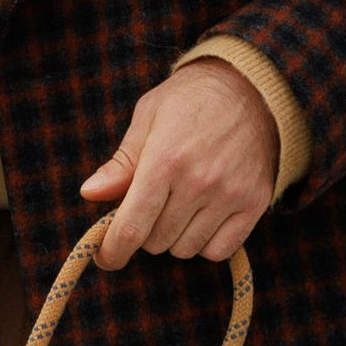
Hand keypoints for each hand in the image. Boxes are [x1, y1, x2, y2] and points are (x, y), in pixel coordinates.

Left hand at [79, 59, 277, 270]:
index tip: (104, 258)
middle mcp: (199, 182)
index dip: (112, 251)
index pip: (131, 226)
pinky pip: (218, 250)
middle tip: (151, 205)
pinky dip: (205, 243)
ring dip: (175, 236)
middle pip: (156, 242)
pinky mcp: (255, 203)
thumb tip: (90, 194)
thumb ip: (121, 163)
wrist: (251, 88)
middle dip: (145, 230)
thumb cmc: (190, 100)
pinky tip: (202, 217)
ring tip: (179, 204)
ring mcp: (230, 195)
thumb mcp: (148, 118)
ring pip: (185, 249)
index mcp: (165, 159)